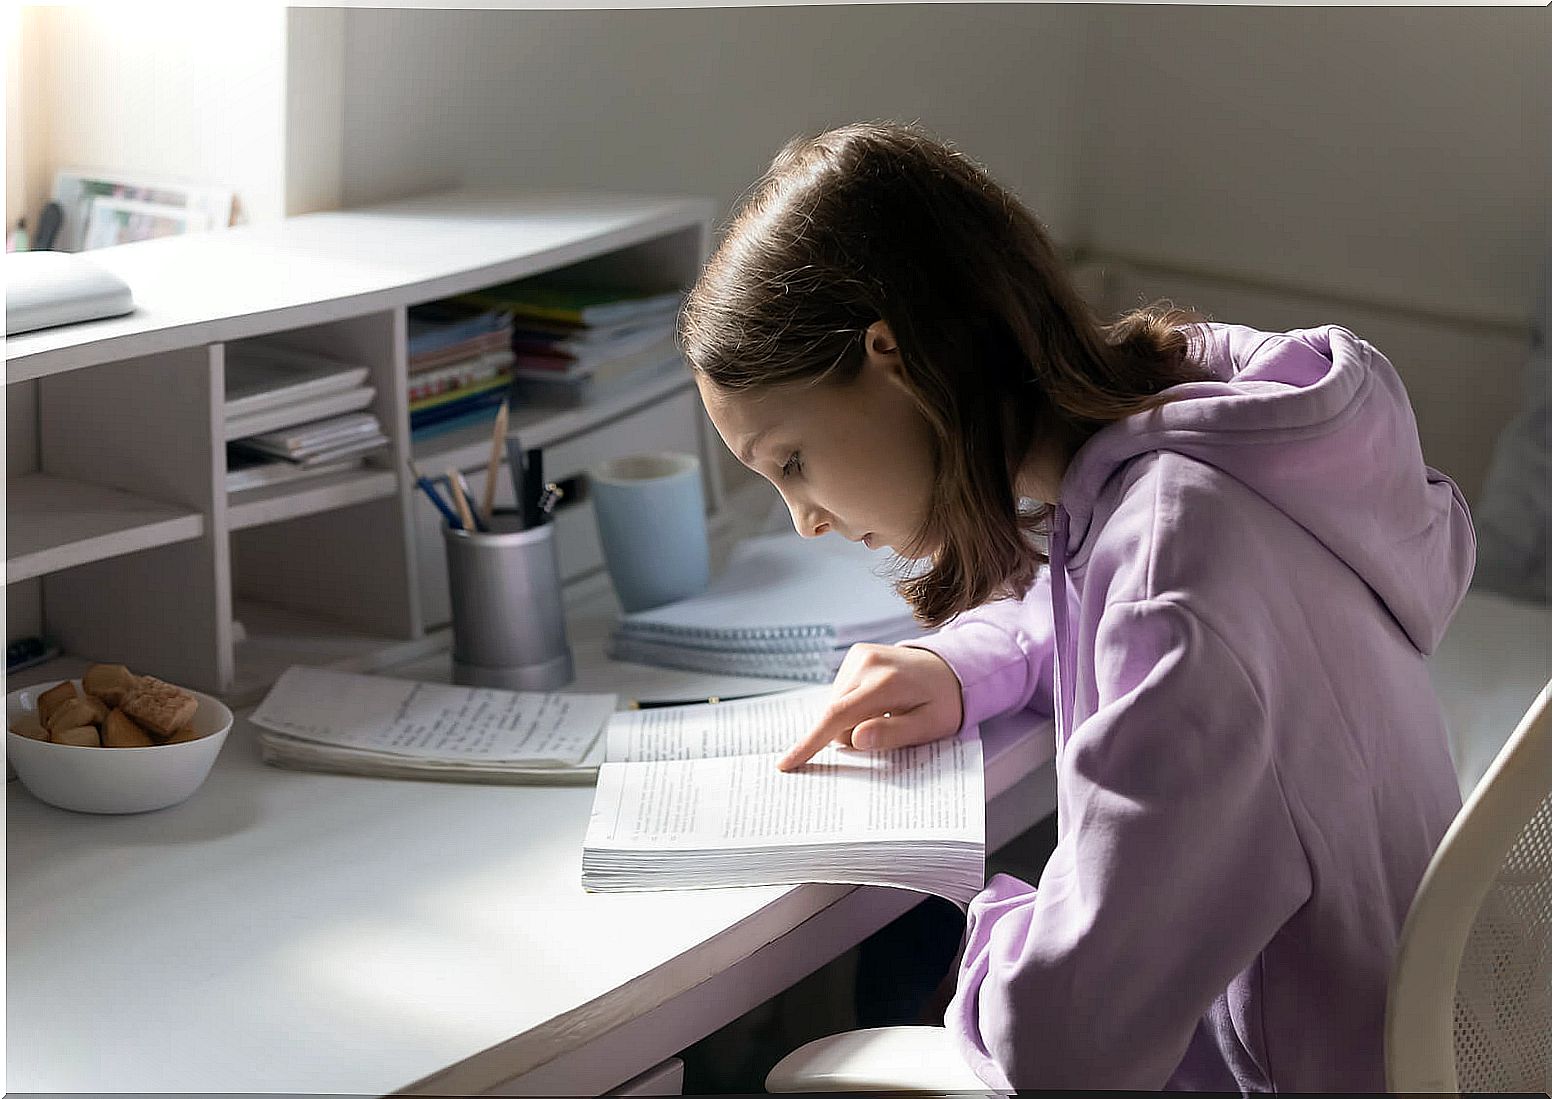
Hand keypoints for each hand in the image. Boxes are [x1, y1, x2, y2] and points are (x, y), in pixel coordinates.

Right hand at [776, 643, 963, 770]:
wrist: (953, 668)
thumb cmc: (944, 703)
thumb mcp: (929, 727)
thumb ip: (893, 734)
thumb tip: (855, 739)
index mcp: (885, 683)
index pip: (837, 716)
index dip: (809, 742)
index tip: (786, 763)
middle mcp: (867, 663)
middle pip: (834, 714)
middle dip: (850, 733)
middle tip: (886, 730)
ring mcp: (859, 655)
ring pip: (835, 705)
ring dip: (852, 719)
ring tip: (886, 713)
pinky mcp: (856, 654)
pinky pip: (841, 692)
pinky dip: (853, 705)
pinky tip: (878, 702)